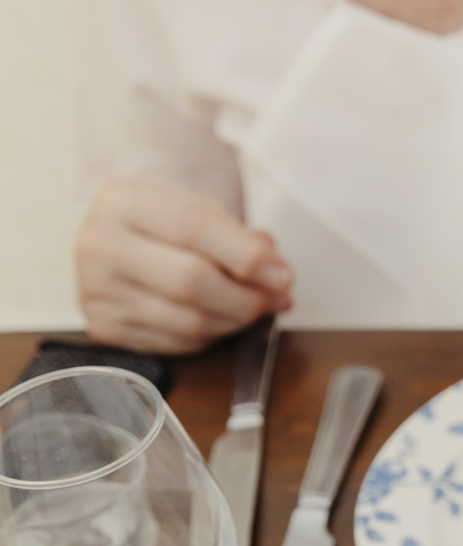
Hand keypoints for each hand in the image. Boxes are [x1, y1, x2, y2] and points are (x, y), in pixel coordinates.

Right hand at [75, 182, 293, 353]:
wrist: (125, 237)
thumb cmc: (171, 224)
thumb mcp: (205, 212)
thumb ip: (242, 241)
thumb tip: (277, 276)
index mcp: (123, 202)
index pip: (192, 228)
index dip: (246, 257)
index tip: (283, 276)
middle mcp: (99, 245)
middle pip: (189, 282)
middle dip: (246, 298)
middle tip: (276, 299)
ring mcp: (95, 290)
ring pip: (187, 321)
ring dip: (234, 321)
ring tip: (254, 308)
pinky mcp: (103, 326)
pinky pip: (176, 343)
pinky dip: (210, 336)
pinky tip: (218, 319)